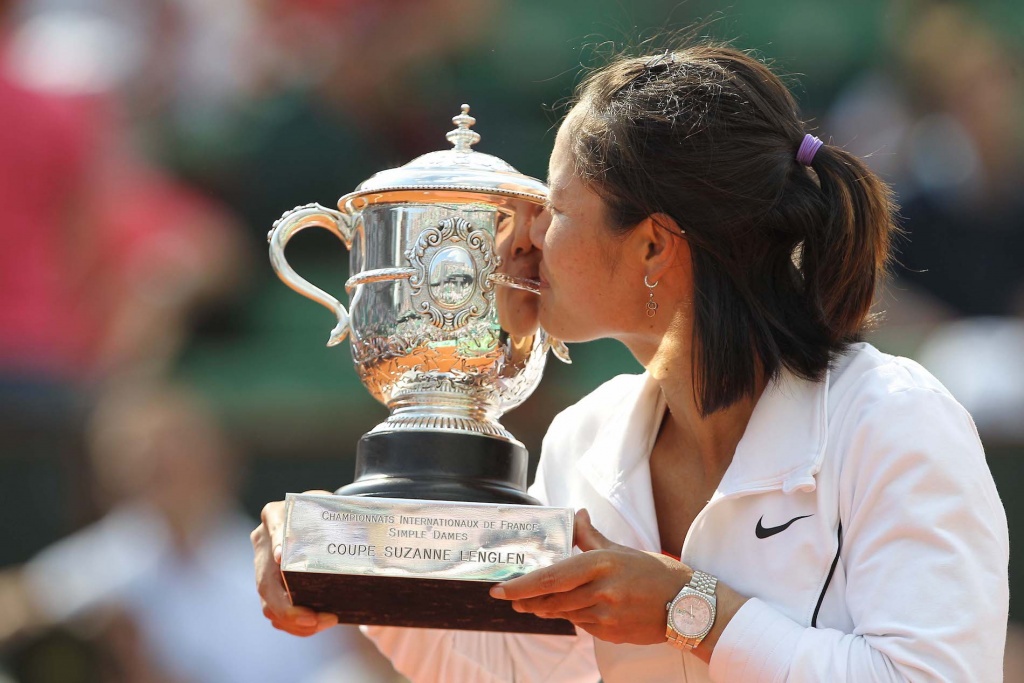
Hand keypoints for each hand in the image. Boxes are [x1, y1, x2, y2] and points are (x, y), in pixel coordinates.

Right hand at [251, 493, 338, 635]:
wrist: (315, 522)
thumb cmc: (327, 515)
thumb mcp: (333, 508)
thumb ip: (345, 515)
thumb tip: (372, 530)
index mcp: (276, 514)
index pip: (275, 526)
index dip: (277, 541)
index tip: (281, 556)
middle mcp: (263, 541)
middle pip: (266, 581)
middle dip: (288, 607)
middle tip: (313, 618)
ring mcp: (262, 566)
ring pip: (269, 604)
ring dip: (294, 620)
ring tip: (322, 623)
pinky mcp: (268, 587)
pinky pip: (276, 613)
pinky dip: (294, 624)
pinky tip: (314, 625)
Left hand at [488, 509, 688, 644]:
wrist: (688, 606)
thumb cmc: (655, 573)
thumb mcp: (621, 550)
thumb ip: (591, 536)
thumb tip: (576, 515)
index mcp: (602, 564)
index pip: (552, 578)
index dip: (522, 586)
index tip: (500, 590)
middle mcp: (602, 591)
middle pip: (551, 601)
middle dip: (527, 601)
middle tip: (511, 599)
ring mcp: (607, 616)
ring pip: (564, 615)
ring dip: (547, 610)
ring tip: (536, 604)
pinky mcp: (611, 634)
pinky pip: (582, 626)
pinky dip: (573, 617)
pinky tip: (575, 610)